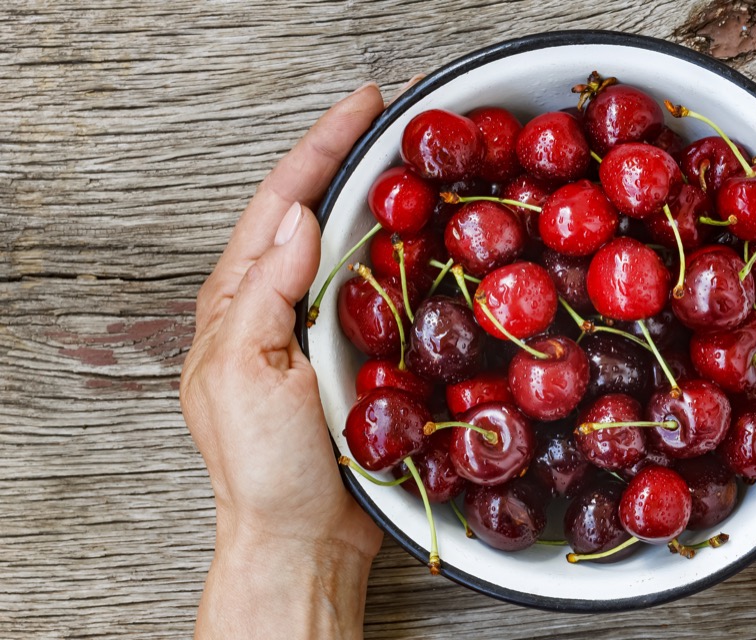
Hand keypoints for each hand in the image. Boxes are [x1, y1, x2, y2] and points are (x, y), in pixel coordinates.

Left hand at [180, 83, 386, 637]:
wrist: (303, 539)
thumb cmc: (263, 469)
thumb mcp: (244, 374)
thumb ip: (267, 293)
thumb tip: (300, 216)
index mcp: (240, 302)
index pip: (280, 204)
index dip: (321, 148)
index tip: (364, 107)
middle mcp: (278, 306)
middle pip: (316, 212)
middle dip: (352, 160)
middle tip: (400, 122)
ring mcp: (319, 331)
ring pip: (353, 249)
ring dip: (383, 203)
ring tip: (419, 165)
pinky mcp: (358, 358)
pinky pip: (384, 292)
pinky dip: (405, 258)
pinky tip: (432, 246)